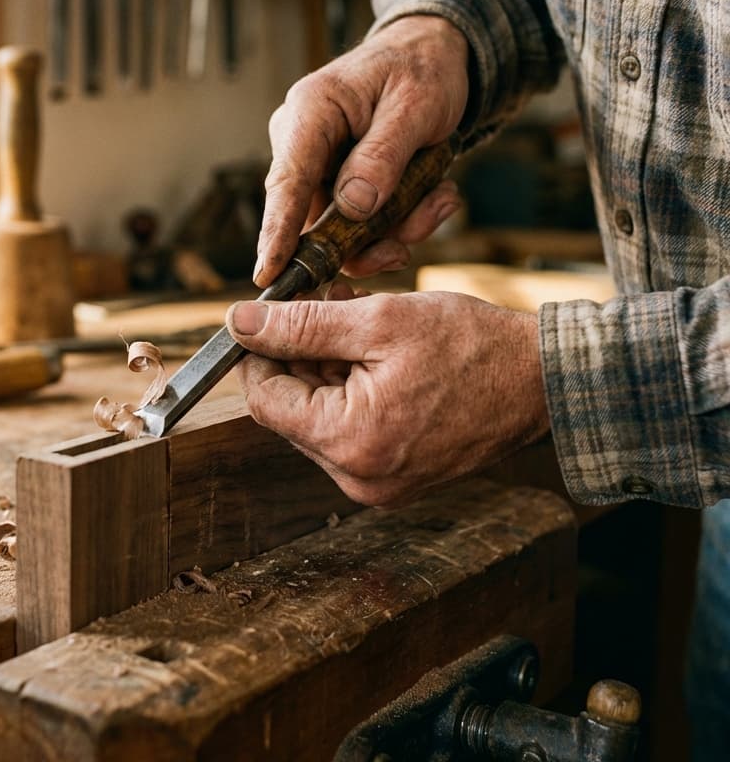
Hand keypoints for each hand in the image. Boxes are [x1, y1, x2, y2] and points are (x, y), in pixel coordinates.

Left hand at [227, 283, 549, 507]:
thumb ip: (302, 325)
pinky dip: (351, 387)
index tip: (267, 315)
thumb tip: (238, 324)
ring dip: (325, 366)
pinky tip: (371, 349)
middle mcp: (359, 477)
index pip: (265, 400)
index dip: (258, 352)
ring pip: (320, 416)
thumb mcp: (378, 321)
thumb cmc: (472, 346)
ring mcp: (379, 482)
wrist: (546, 382)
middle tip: (324, 302)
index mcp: (351, 443)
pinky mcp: (397, 476)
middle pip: (292, 410)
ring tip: (354, 316)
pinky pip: (351, 430)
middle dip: (298, 353)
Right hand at [256, 15, 469, 286]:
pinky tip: (431, 195)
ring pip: (342, 228)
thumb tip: (352, 209)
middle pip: (314, 217)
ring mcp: (318, 165)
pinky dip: (399, 220)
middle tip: (407, 247)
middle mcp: (302, 141)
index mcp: (311, 111)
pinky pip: (360, 222)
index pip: (287, 181)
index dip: (277, 233)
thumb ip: (383, 157)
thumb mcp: (416, 106)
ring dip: (393, 228)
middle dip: (365, 239)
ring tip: (437, 201)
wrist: (432, 55)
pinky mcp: (336, 182)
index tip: (268, 275)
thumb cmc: (422, 69)